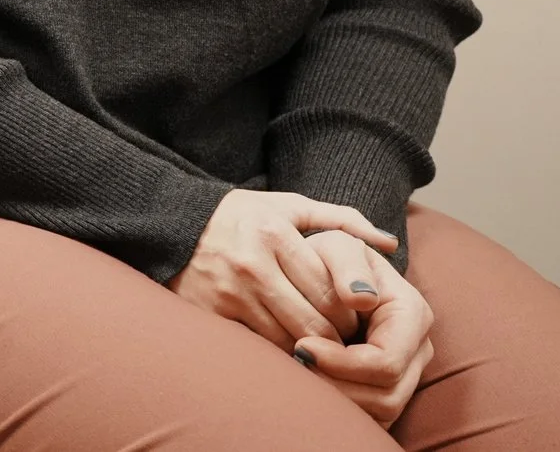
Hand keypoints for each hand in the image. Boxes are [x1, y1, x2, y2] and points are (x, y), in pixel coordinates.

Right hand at [168, 190, 399, 347]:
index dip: (352, 314)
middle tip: (345, 340)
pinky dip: (279, 352)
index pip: (331, 290)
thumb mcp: (288, 206)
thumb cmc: (240, 216)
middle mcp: (252, 264)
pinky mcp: (211, 315)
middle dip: (338, 338)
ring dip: (312, 349)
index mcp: (273, 234)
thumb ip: (341, 219)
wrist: (171, 225)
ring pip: (290, 340)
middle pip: (315, 322)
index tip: (356, 318)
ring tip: (321, 346)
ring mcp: (229, 293)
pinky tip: (289, 347)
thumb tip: (388, 243)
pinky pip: (259, 346)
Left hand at [291, 241, 434, 427]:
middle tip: (295, 364)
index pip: (386, 360)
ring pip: (381, 410)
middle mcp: (417, 347)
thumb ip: (347, 264)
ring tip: (299, 372)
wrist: (327, 268)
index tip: (302, 346)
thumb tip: (362, 297)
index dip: (343, 363)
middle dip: (338, 385)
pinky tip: (310, 384)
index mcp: (413, 313)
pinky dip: (341, 406)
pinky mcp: (388, 386)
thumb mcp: (337, 245)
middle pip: (387, 394)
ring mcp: (408, 371)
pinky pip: (372, 414)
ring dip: (337, 399)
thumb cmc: (330, 256)